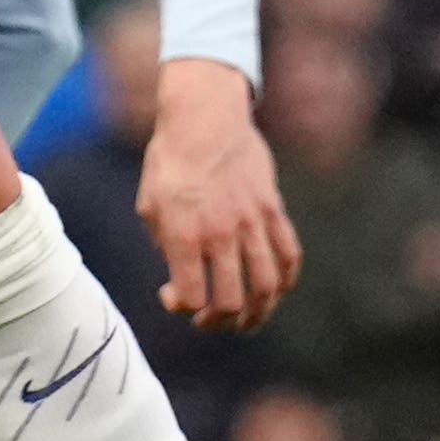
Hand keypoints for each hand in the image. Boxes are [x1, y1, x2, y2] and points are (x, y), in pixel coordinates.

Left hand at [139, 62, 300, 330]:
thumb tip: (181, 273)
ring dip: (258, 313)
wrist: (204, 118)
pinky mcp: (273, 210)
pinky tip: (275, 290)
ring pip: (267, 286)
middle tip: (209, 320)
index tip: (172, 296)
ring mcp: (252, 223)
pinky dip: (285, 281)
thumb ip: (165, 243)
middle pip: (231, 301)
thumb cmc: (169, 161)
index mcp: (184, 235)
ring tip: (247, 321)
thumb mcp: (150, 205)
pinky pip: (289, 255)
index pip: (190, 297)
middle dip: (219, 322)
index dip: (180, 308)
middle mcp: (221, 234)